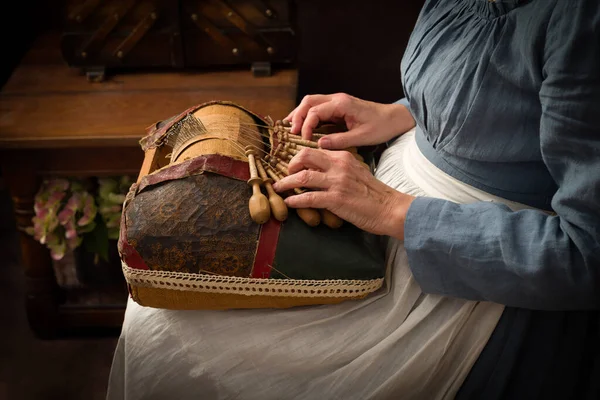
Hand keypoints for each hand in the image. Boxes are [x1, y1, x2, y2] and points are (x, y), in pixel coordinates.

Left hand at [272, 148, 414, 239]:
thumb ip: (340, 168)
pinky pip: (309, 197)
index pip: (315, 150)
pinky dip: (296, 200)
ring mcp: (336, 182)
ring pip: (302, 176)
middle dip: (290, 165)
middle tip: (285, 174)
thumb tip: (323, 171)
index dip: (299, 157)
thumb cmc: (374, 194)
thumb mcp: (357, 172)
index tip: (292, 164)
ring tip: (279, 188)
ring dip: (286, 183)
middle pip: (305, 156)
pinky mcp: (336, 199)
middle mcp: (338, 165)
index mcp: (343, 157)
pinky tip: (290, 202)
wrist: (390, 208)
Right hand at [285, 93, 414, 148]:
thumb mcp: (362, 137)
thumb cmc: (381, 127)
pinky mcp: (338, 107)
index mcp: (342, 104)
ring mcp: (337, 101)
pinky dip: (307, 115)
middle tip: (290, 132)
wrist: (394, 118)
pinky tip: (301, 125)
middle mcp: (337, 99)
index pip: (315, 111)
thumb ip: (340, 140)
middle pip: (309, 101)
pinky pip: (318, 108)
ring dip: (299, 113)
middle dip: (297, 115)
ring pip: (311, 102)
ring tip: (289, 127)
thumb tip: (319, 145)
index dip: (306, 125)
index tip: (304, 140)